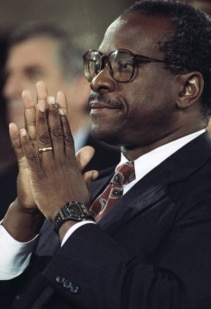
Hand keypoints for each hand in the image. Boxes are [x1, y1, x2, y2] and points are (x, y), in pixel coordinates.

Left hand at [11, 81, 96, 220]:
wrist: (71, 215)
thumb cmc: (78, 201)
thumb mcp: (84, 186)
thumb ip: (86, 175)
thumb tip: (93, 169)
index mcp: (71, 160)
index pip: (66, 134)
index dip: (62, 117)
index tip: (59, 102)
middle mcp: (61, 158)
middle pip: (55, 131)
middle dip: (51, 111)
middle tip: (47, 93)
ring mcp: (50, 165)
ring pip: (44, 139)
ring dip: (39, 120)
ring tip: (36, 103)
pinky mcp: (39, 174)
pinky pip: (31, 155)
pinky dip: (25, 142)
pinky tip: (19, 129)